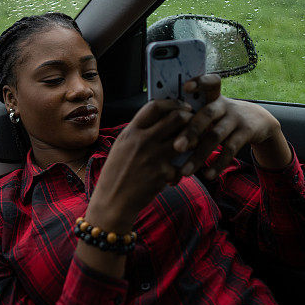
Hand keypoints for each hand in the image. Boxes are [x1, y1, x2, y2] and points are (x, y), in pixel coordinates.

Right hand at [87, 98, 192, 230]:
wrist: (112, 201)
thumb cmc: (116, 173)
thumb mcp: (122, 146)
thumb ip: (138, 132)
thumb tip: (159, 120)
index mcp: (131, 131)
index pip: (155, 106)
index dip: (172, 103)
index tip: (182, 106)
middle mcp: (143, 140)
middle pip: (176, 118)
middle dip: (188, 118)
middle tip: (192, 123)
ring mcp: (154, 156)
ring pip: (185, 139)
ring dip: (192, 142)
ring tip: (190, 147)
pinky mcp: (162, 174)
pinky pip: (181, 166)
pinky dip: (181, 170)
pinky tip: (175, 176)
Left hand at [172, 74, 291, 179]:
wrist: (258, 121)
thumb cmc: (222, 117)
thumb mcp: (213, 110)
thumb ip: (194, 116)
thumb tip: (163, 129)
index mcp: (212, 97)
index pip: (208, 83)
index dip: (199, 82)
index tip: (185, 86)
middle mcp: (224, 105)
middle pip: (207, 114)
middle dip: (190, 131)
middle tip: (176, 147)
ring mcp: (236, 118)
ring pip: (216, 136)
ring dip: (200, 155)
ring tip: (185, 171)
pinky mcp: (246, 132)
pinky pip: (230, 149)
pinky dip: (218, 163)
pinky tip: (207, 175)